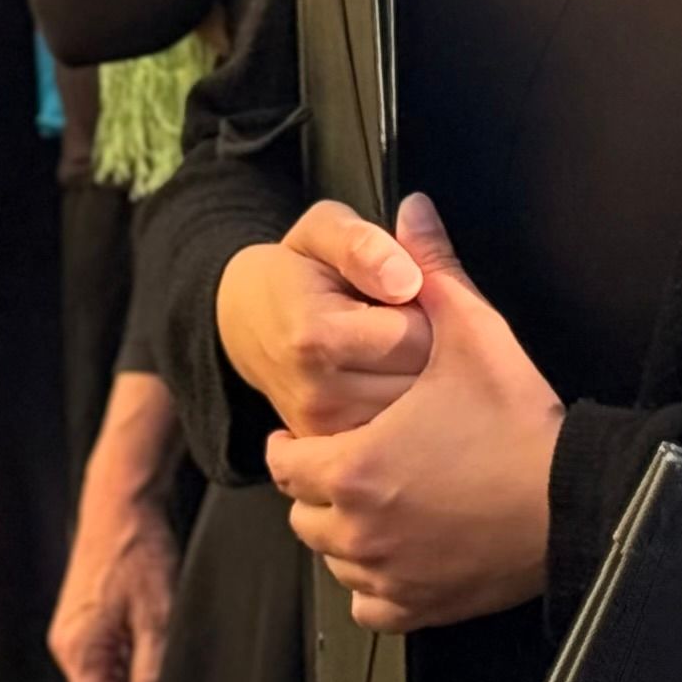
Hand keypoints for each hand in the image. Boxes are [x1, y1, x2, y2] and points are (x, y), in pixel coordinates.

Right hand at [49, 374, 184, 681]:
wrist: (121, 501)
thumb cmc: (138, 551)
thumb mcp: (157, 615)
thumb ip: (153, 672)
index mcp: (78, 651)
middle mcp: (67, 646)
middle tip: (171, 660)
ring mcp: (74, 632)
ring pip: (108, 681)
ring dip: (138, 671)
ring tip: (161, 633)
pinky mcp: (84, 620)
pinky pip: (108, 657)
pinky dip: (133, 651)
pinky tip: (152, 623)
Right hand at [216, 198, 433, 437]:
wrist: (247, 324)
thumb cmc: (297, 268)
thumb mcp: (323, 229)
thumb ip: (362, 243)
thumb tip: (407, 279)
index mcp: (317, 336)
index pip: (419, 333)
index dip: (431, 307)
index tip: (411, 293)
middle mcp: (320, 395)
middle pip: (424, 378)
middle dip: (434, 347)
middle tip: (404, 321)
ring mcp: (326, 432)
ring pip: (420, 411)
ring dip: (423, 380)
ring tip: (393, 349)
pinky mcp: (333, 452)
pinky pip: (401, 434)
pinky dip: (407, 409)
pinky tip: (386, 378)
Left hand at [268, 195, 563, 634]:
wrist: (577, 501)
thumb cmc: (519, 423)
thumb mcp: (473, 333)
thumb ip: (433, 269)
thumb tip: (412, 209)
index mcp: (353, 465)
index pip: (283, 462)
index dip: (292, 442)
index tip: (308, 432)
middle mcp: (358, 530)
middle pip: (303, 513)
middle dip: (316, 486)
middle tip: (347, 460)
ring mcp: (389, 575)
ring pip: (334, 559)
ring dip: (343, 533)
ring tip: (375, 501)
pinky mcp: (422, 606)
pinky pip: (370, 604)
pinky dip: (376, 583)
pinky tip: (398, 552)